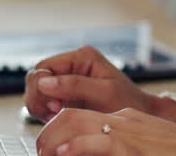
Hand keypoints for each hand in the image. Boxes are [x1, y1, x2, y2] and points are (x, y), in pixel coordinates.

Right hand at [24, 46, 175, 125]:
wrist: (140, 114)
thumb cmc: (127, 101)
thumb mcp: (104, 92)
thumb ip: (75, 85)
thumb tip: (44, 82)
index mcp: (81, 56)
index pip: (43, 67)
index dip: (41, 87)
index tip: (56, 107)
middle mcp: (71, 65)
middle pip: (35, 78)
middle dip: (39, 98)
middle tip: (55, 114)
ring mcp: (67, 80)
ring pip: (36, 91)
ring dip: (41, 106)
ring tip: (58, 117)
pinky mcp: (65, 95)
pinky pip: (43, 102)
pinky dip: (45, 112)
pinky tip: (59, 119)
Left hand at [35, 107, 175, 155]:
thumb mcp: (142, 148)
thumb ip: (120, 148)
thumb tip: (94, 152)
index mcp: (125, 121)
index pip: (80, 116)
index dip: (56, 132)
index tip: (48, 150)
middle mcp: (122, 120)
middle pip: (71, 115)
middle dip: (48, 134)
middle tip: (41, 152)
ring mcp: (127, 131)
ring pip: (77, 123)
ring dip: (53, 140)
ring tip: (45, 153)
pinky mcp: (131, 146)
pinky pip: (98, 142)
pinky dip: (77, 147)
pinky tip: (64, 154)